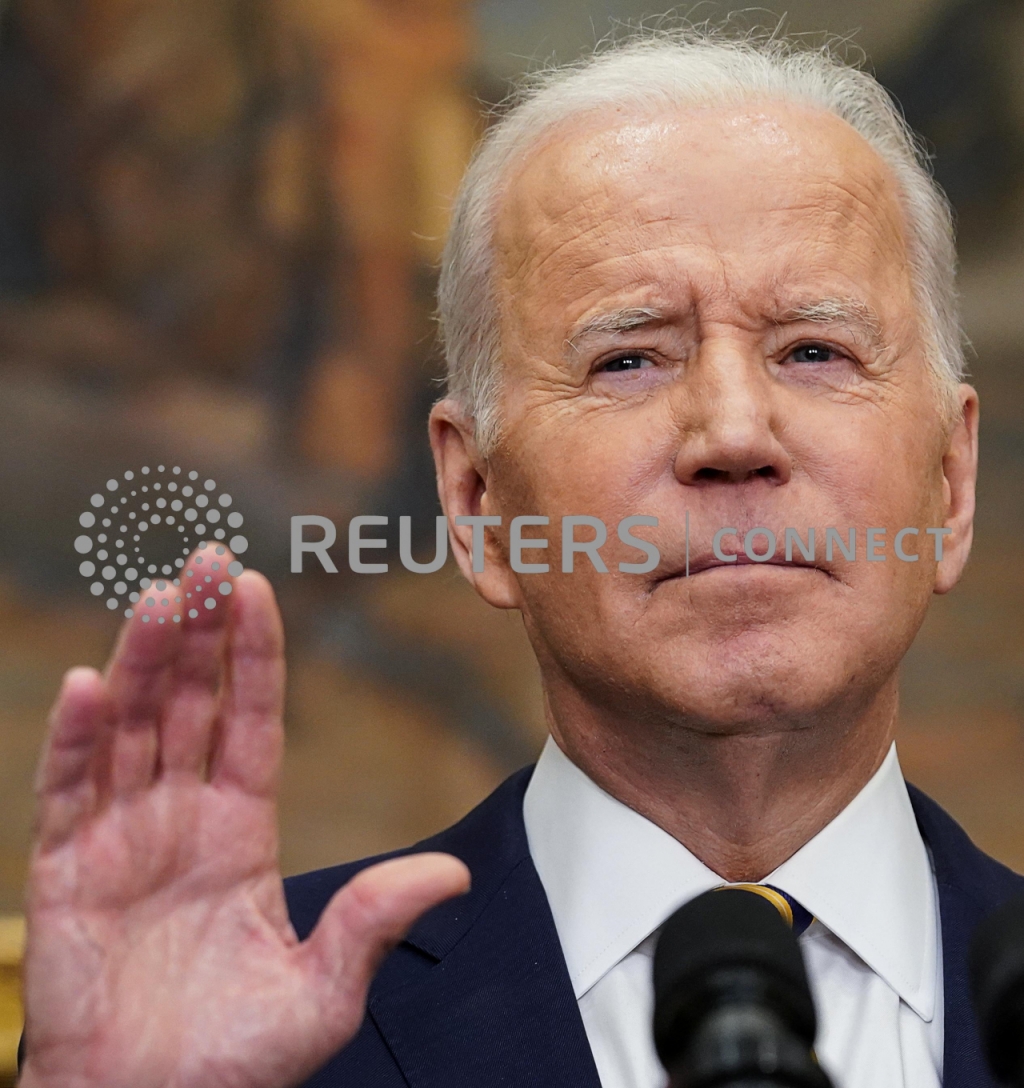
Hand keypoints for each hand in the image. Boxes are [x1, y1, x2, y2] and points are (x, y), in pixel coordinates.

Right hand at [20, 548, 468, 1087]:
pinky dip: (73, 738)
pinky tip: (88, 684)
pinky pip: (66, 791)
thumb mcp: (323, 991)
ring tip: (158, 597)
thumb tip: (452, 877)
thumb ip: (374, 922)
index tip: (256, 589)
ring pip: (131, 727)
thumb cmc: (232, 1061)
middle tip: (208, 561)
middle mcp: (181, 817)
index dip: (251, 655)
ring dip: (141, 661)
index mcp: (241, 829)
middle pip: (189, 704)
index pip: (249, 720)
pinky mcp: (66, 872)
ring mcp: (122, 837)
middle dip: (198, 633)